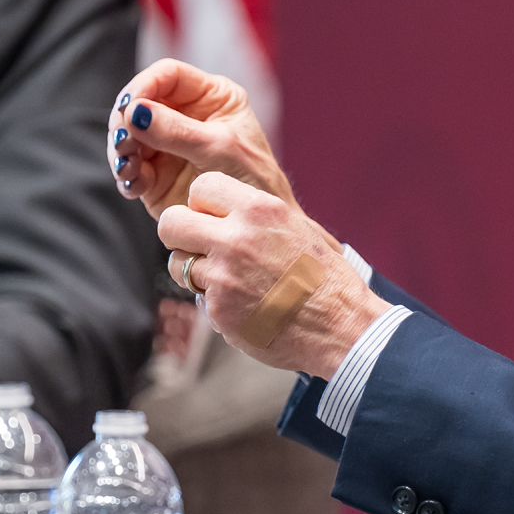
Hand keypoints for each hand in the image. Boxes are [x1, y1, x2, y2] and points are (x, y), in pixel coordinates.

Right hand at [110, 61, 322, 235]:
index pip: (168, 75)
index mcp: (209, 96)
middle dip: (125, 121)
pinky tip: (134, 185)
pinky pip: (129, 168)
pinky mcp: (155, 175)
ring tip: (127, 167)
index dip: (144, 86)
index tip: (129, 108)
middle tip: (123, 142)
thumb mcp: (220, 149)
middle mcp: (184, 116)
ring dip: (121, 150)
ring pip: (128, 135)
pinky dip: (126, 176)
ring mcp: (167, 145)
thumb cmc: (254, 181)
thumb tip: (134, 112)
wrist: (256, 228)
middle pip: (139, 103)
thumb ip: (177, 130)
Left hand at [157, 172, 387, 378]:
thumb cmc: (323, 278)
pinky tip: (244, 305)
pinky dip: (215, 302)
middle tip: (198, 246)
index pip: (200, 187)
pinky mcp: (218, 310)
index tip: (212, 218)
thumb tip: (214, 209)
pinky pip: (198, 297)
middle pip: (171, 222)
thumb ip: (253, 214)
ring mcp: (223, 276)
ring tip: (228, 280)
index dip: (201, 204)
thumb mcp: (295, 226)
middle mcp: (236, 238)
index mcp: (258, 209)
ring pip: (177, 263)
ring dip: (194, 271)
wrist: (342, 327)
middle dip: (179, 233)